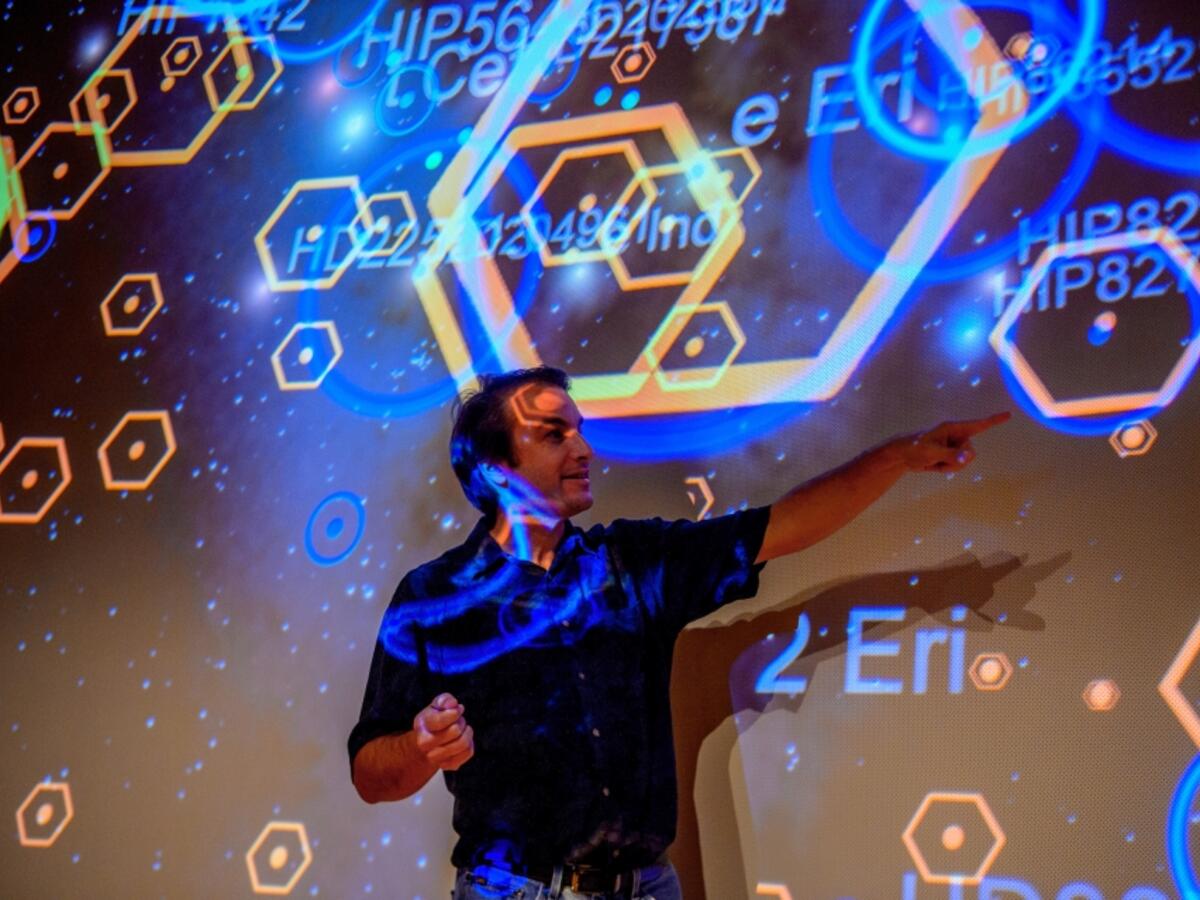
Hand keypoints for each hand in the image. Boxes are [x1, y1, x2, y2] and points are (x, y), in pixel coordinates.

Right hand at [413, 693, 473, 771]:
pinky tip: (462, 739)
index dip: (455, 712)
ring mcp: (436, 758)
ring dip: (467, 732)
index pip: (442, 720)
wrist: (426, 743)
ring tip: (462, 729)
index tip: (456, 710)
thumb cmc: (433, 720)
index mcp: (421, 727)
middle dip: (461, 721)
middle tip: (458, 720)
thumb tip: (452, 704)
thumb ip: (444, 700)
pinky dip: (470, 743)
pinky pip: (468, 752)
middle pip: (455, 730)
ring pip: (463, 743)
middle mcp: (425, 745)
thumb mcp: (435, 706)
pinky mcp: (448, 765)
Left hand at [890, 412, 1010, 472]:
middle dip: (957, 460)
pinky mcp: (952, 455)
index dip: (994, 420)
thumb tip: (969, 457)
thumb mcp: (932, 452)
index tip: (1009, 414)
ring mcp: (955, 446)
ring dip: (951, 466)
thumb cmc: (914, 448)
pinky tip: (936, 465)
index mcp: (953, 428)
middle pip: (971, 452)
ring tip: (935, 461)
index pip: (978, 425)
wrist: (903, 456)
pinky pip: (959, 466)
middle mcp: (957, 436)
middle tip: (938, 457)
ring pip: (966, 461)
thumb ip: (951, 454)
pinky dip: (948, 469)